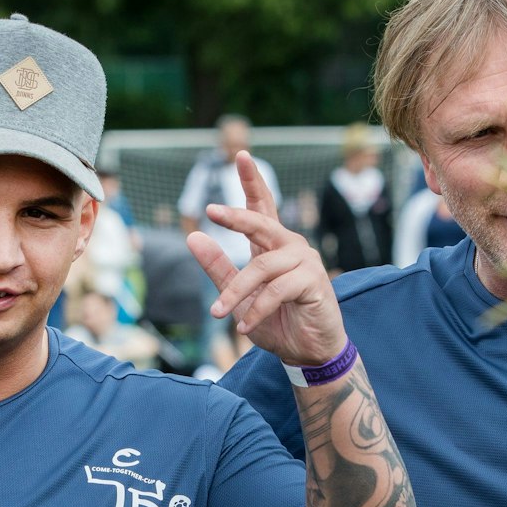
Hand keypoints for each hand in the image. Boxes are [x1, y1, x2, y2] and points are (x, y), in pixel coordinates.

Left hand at [188, 152, 346, 366]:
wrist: (309, 351)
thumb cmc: (277, 321)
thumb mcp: (238, 296)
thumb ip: (218, 268)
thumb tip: (192, 236)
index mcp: (272, 246)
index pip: (262, 207)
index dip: (252, 181)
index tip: (241, 155)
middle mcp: (291, 247)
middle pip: (262, 222)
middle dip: (237, 216)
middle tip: (212, 210)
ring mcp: (305, 262)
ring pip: (261, 267)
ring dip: (236, 292)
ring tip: (219, 313)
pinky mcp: (314, 282)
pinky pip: (276, 291)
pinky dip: (257, 309)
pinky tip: (244, 327)